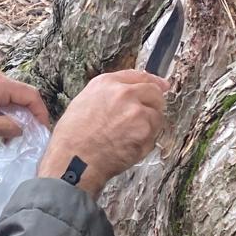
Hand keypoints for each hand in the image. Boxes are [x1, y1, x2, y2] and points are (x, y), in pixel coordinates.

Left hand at [0, 66, 49, 141]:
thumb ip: (7, 126)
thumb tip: (23, 129)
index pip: (30, 94)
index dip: (40, 112)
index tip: (42, 129)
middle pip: (22, 94)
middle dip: (27, 115)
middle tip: (28, 135)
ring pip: (12, 95)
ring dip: (15, 114)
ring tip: (11, 134)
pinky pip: (2, 95)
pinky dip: (5, 109)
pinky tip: (1, 124)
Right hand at [36, 71, 167, 197]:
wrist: (74, 160)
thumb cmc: (73, 138)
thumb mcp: (83, 103)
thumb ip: (107, 95)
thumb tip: (126, 96)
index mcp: (107, 84)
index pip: (139, 76)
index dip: (153, 81)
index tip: (162, 85)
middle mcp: (124, 93)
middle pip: (154, 92)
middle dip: (154, 104)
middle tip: (146, 117)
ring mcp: (137, 112)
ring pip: (157, 115)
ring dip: (149, 125)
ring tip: (128, 137)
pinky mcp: (145, 131)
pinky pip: (154, 135)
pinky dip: (146, 141)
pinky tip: (128, 146)